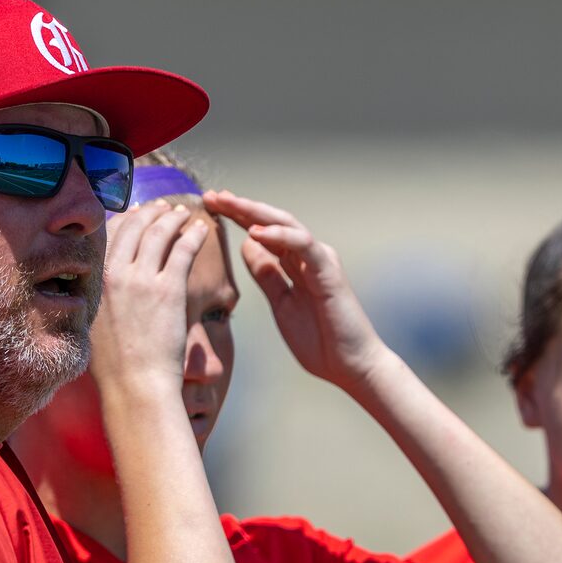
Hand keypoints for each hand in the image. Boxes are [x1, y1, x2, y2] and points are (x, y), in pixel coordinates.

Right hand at [90, 202, 211, 394]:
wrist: (135, 386)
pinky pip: (183, 250)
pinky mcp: (169, 289)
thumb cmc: (117, 368)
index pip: (109, 235)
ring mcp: (142, 280)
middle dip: (149, 212)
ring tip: (182, 214)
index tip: (135, 212)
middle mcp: (115, 274)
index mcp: (94, 282)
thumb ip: (99, 301)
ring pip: (159, 233)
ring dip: (172, 218)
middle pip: (133, 227)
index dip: (125, 219)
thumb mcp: (94, 326)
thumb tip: (102, 294)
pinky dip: (193, 235)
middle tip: (162, 208)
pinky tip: (201, 229)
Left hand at [204, 190, 389, 391]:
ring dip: (256, 213)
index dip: (237, 218)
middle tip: (213, 196)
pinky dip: (280, 236)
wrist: (351, 366)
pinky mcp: (329, 271)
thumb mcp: (281, 305)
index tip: (210, 206)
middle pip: (271, 222)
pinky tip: (256, 231)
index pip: (263, 232)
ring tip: (230, 203)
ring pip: (286, 225)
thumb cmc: (320, 341)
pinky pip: (303, 245)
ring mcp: (320, 260)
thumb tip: (246, 245)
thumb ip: (267, 275)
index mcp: (295, 264)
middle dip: (241, 207)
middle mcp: (308, 256)